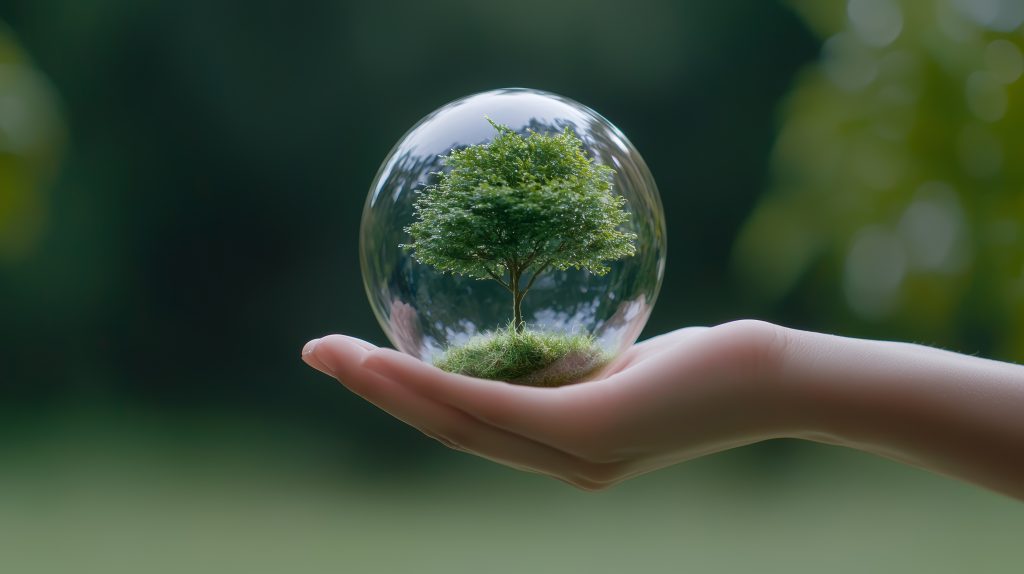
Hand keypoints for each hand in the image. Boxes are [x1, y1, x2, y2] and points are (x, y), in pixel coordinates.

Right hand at [301, 320, 791, 490]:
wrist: (781, 384)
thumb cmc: (713, 364)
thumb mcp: (628, 361)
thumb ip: (576, 362)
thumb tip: (535, 334)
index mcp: (563, 447)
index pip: (470, 423)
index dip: (405, 397)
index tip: (360, 360)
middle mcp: (559, 463)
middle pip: (447, 430)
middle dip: (374, 394)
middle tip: (317, 353)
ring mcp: (572, 454)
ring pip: (458, 423)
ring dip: (385, 389)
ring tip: (331, 355)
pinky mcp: (589, 432)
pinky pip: (495, 405)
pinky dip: (433, 384)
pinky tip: (388, 361)